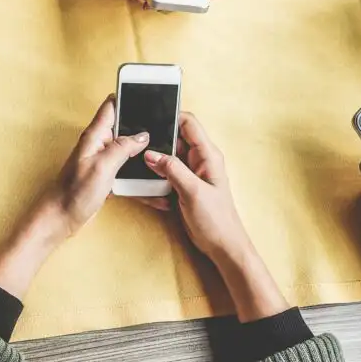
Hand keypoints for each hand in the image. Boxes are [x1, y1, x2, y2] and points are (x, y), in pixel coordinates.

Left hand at [0, 96, 148, 299]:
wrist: (60, 219)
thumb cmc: (73, 194)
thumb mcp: (102, 167)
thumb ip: (122, 147)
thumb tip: (142, 135)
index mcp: (94, 136)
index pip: (111, 106)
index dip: (127, 96)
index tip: (145, 89)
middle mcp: (98, 145)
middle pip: (123, 126)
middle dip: (143, 125)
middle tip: (164, 124)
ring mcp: (102, 161)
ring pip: (128, 149)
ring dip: (142, 151)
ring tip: (162, 152)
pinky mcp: (105, 177)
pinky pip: (126, 169)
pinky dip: (138, 173)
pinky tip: (151, 181)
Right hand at [143, 112, 287, 320]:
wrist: (223, 247)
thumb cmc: (217, 220)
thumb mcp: (193, 192)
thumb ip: (172, 169)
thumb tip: (151, 154)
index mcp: (207, 155)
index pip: (188, 123)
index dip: (170, 116)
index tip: (149, 115)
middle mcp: (199, 160)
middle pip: (173, 140)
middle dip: (156, 142)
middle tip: (137, 146)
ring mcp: (190, 174)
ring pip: (166, 159)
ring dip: (154, 165)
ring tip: (142, 170)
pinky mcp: (182, 186)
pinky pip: (164, 176)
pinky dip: (155, 181)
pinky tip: (150, 190)